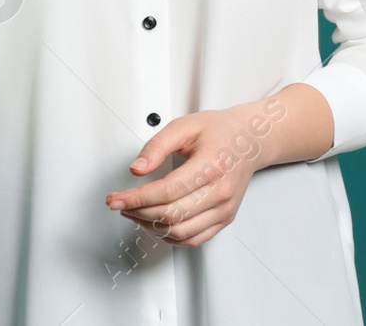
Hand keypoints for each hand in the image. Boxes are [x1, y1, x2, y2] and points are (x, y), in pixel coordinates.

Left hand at [103, 103, 273, 246]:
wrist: (249, 141)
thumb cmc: (219, 131)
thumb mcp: (184, 126)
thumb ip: (157, 146)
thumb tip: (137, 169)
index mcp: (211, 166)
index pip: (167, 191)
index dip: (137, 198)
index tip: (116, 198)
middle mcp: (221, 192)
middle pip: (172, 214)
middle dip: (138, 212)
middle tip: (119, 203)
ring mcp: (225, 209)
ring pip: (181, 232)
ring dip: (151, 226)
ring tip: (133, 212)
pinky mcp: (224, 219)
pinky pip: (194, 239)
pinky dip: (170, 236)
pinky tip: (154, 223)